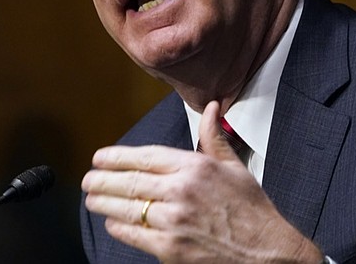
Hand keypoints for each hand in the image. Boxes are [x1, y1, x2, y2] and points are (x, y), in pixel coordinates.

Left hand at [81, 100, 323, 262]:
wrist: (269, 253)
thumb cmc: (252, 210)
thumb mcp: (234, 166)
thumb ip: (213, 136)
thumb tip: (212, 106)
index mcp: (194, 167)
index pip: (144, 157)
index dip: (116, 157)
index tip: (99, 158)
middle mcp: (181, 190)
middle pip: (129, 182)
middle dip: (101, 180)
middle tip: (87, 180)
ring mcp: (175, 221)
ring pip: (127, 208)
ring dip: (103, 203)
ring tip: (91, 199)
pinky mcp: (171, 249)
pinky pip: (135, 234)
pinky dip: (119, 227)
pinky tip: (112, 222)